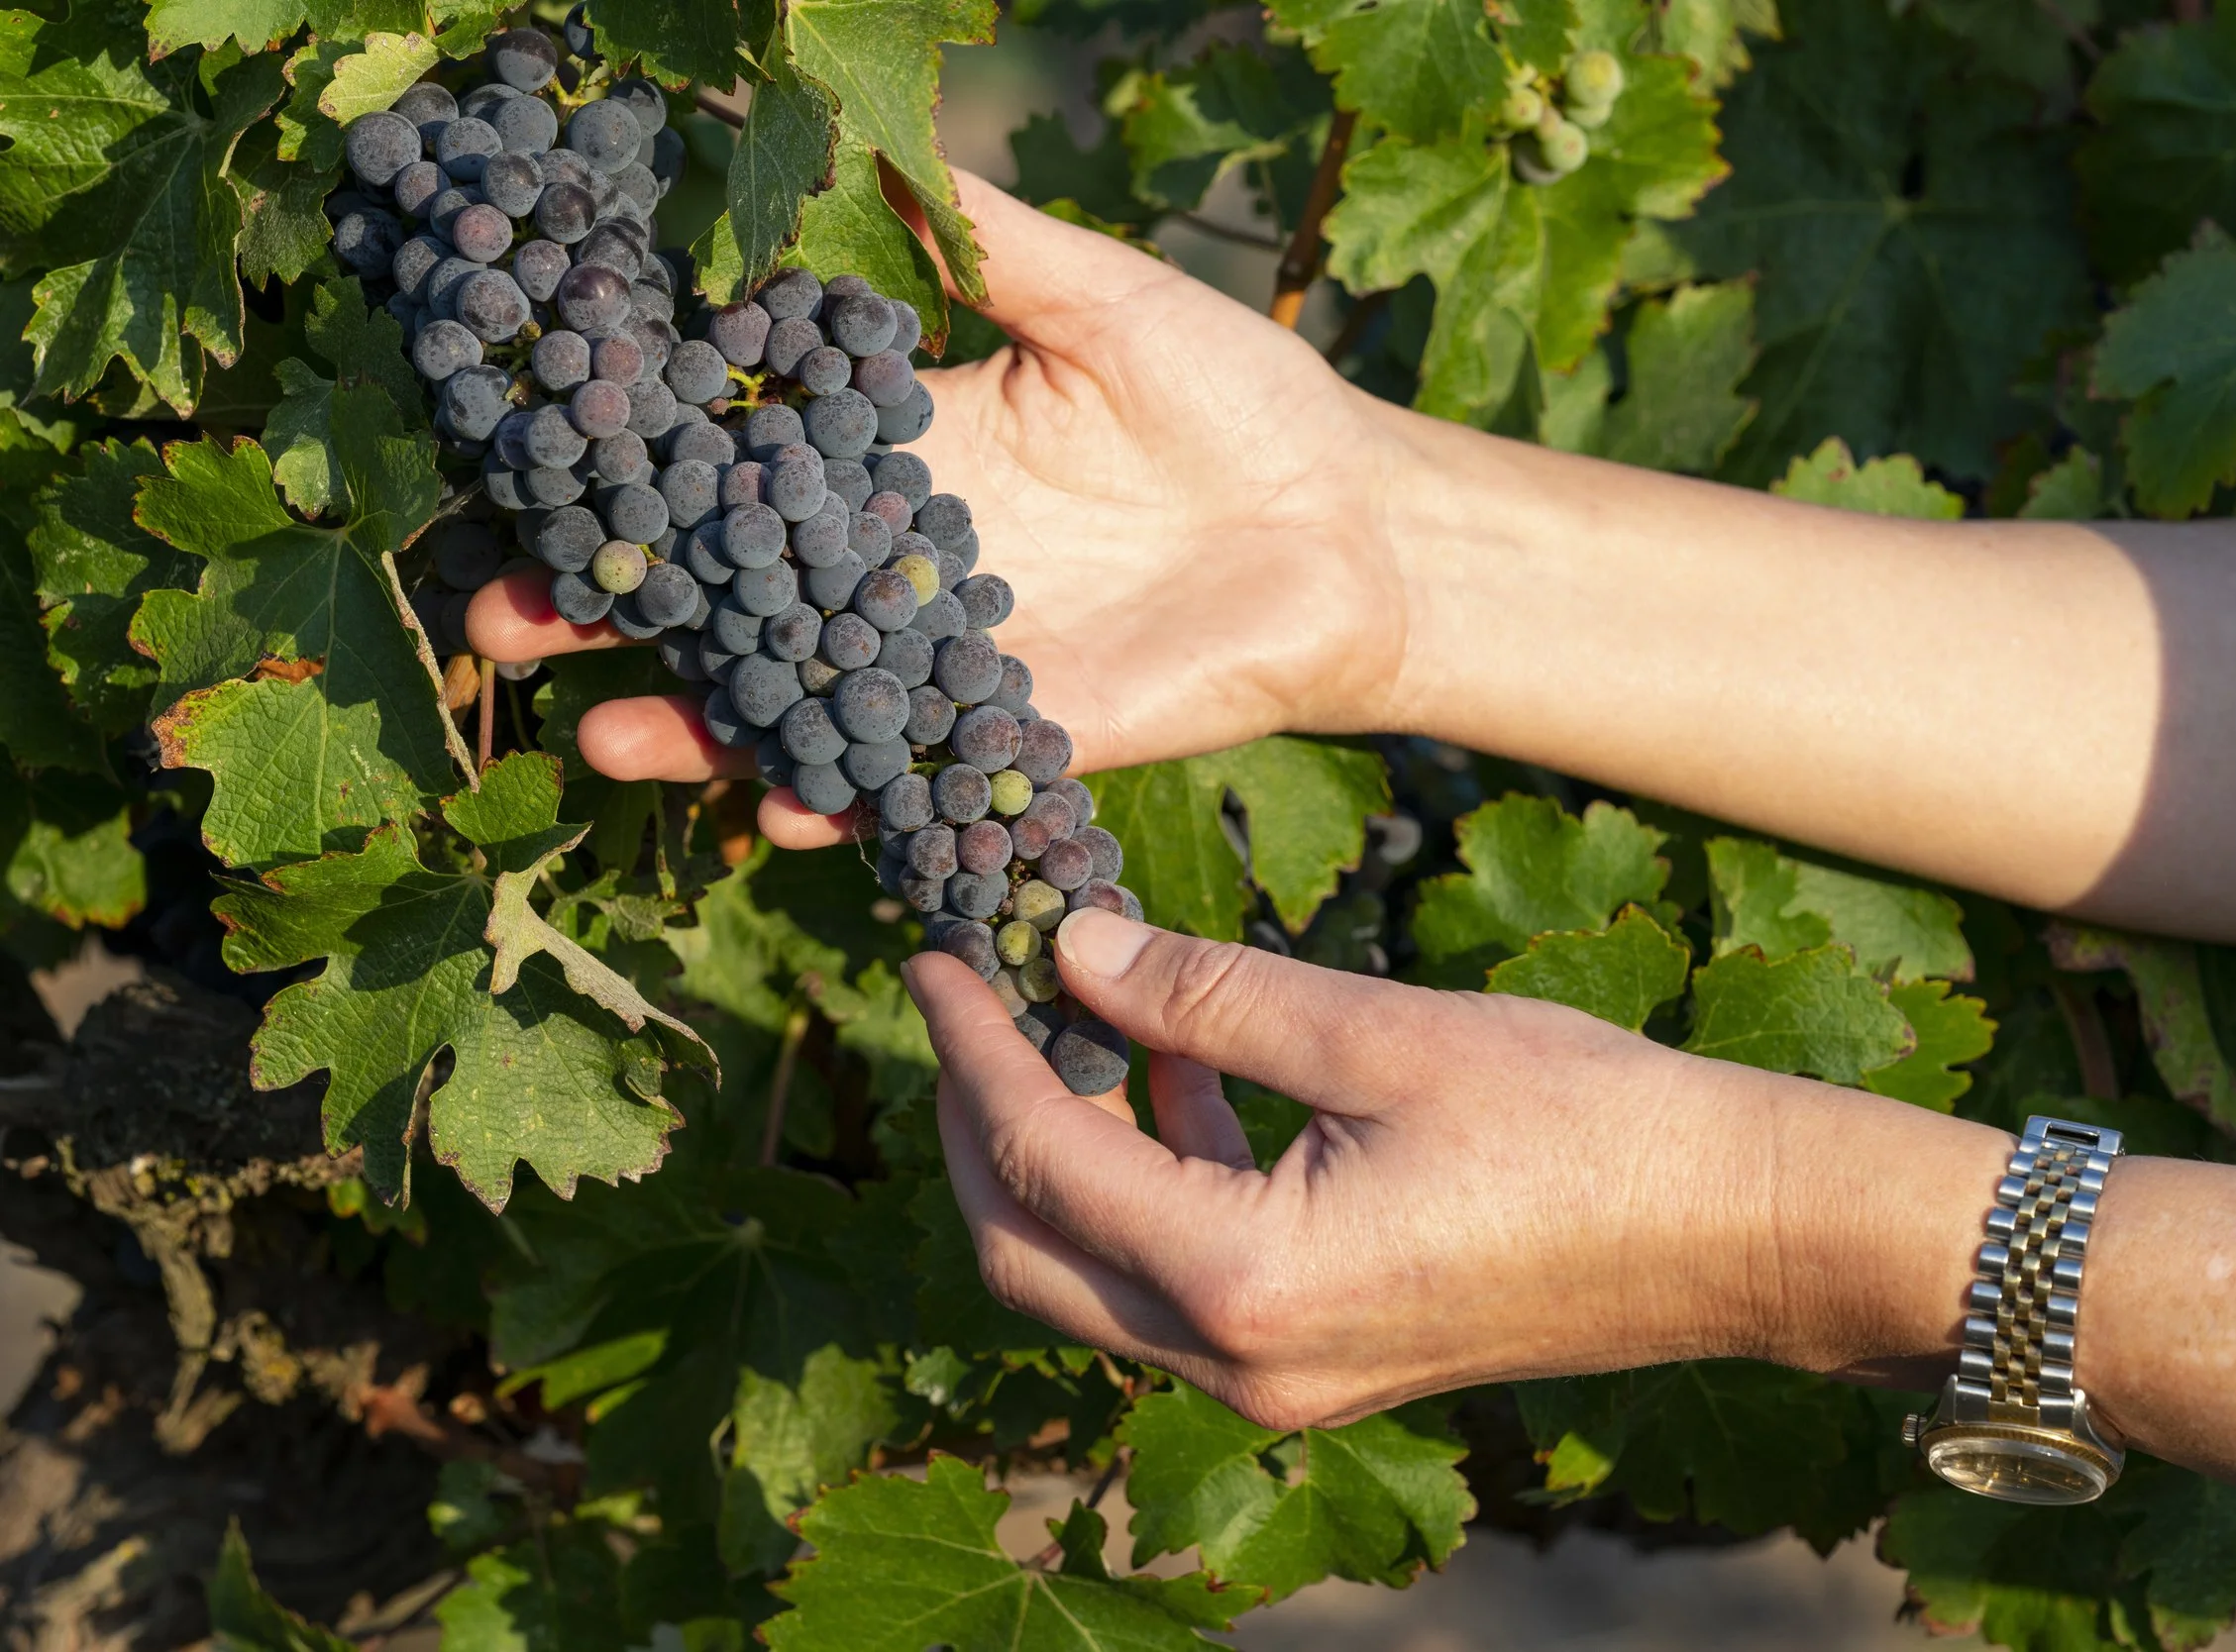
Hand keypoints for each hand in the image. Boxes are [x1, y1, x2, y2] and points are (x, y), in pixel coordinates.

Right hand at [465, 174, 1411, 848]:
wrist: (1353, 523)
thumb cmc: (1235, 396)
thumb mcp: (1099, 300)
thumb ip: (980, 239)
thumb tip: (861, 133)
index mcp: (899, 451)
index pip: (733, 460)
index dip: (632, 465)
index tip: (524, 458)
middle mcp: (899, 566)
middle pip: (727, 597)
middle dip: (615, 613)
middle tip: (502, 621)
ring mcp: (951, 663)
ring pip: (797, 705)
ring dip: (700, 730)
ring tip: (610, 741)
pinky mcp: (1023, 737)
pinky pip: (918, 781)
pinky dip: (854, 804)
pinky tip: (788, 811)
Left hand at [905, 908, 1806, 1428]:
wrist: (1734, 1231)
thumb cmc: (1583, 1121)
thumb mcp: (1381, 1032)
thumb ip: (1209, 994)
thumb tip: (1074, 945)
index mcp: (1244, 1281)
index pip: (1039, 1158)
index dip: (974, 1046)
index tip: (940, 953)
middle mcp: (1240, 1363)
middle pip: (1029, 1250)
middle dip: (978, 1120)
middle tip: (969, 996)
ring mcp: (1280, 1383)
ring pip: (1094, 1276)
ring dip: (1057, 1153)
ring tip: (1057, 1017)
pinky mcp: (1321, 1363)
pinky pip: (1178, 1285)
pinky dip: (1146, 1185)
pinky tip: (1171, 1080)